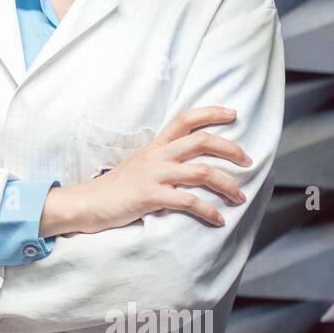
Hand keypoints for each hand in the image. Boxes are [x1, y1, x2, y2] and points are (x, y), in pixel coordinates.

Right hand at [41, 105, 251, 236]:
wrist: (85, 204)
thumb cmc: (113, 189)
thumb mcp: (138, 166)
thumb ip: (160, 161)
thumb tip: (185, 165)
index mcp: (154, 146)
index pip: (185, 119)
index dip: (212, 113)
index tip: (233, 114)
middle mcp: (156, 156)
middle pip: (201, 141)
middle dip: (231, 150)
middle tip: (248, 161)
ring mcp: (153, 175)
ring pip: (201, 172)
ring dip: (228, 185)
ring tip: (240, 196)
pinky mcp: (149, 196)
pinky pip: (188, 201)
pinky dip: (208, 211)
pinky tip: (218, 219)